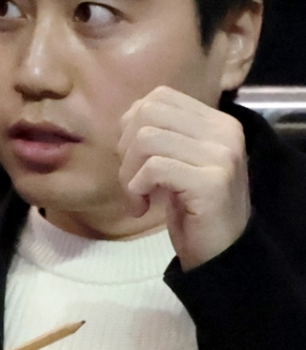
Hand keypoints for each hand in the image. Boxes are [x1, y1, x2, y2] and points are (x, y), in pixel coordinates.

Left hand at [118, 86, 249, 269]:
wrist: (220, 252)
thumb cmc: (192, 208)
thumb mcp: (178, 163)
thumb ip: (162, 135)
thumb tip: (126, 117)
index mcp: (217, 122)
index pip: (160, 97)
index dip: (132, 125)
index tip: (133, 158)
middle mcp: (224, 131)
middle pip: (149, 112)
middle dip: (125, 146)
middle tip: (131, 178)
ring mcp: (221, 155)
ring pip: (146, 138)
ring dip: (128, 172)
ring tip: (136, 196)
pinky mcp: (211, 181)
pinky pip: (154, 168)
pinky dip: (135, 188)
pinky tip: (142, 207)